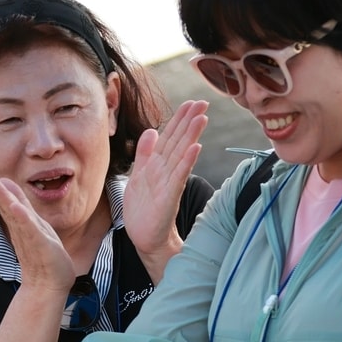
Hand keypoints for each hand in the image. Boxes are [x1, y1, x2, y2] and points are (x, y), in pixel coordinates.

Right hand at [0, 166, 75, 294]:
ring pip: (13, 213)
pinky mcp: (38, 244)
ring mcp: (28, 235)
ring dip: (4, 198)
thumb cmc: (44, 257)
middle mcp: (20, 227)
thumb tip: (11, 192)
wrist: (49, 286)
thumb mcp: (34, 227)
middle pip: (4, 203)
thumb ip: (23, 210)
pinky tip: (17, 207)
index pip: (5, 199)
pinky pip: (29, 229)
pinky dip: (22, 218)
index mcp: (19, 222)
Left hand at [123, 100, 208, 274]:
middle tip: (203, 103)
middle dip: (189, 122)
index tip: (191, 103)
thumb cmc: (144, 209)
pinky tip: (196, 148)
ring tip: (202, 118)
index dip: (179, 120)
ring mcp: (170, 183)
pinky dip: (187, 162)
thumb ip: (145, 154)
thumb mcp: (139, 176)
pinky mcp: (170, 197)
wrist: (145, 238)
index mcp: (158, 165)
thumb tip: (151, 130)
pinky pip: (179, 177)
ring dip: (191, 136)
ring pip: (181, 155)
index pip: (170, 137)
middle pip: (179, 142)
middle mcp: (167, 171)